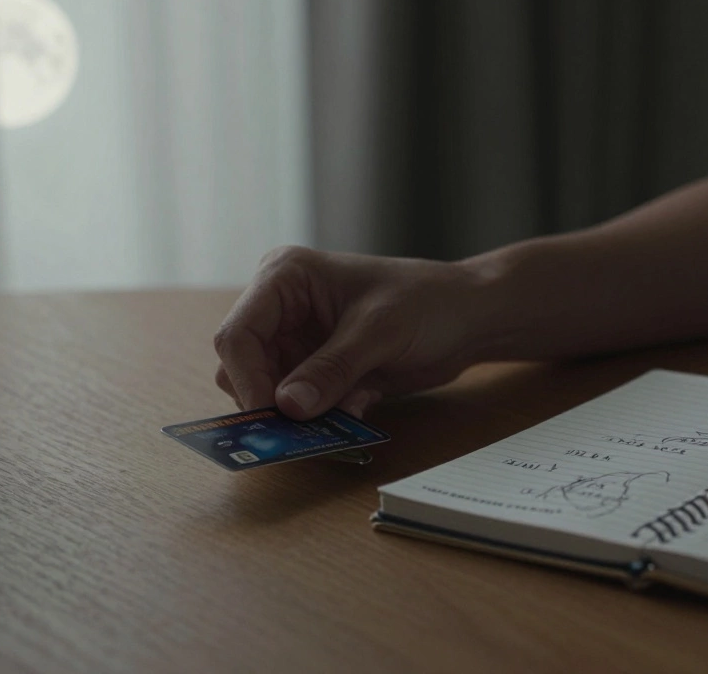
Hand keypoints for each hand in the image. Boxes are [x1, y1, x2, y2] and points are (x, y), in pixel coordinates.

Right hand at [214, 246, 488, 419]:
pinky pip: (300, 405)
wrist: (469, 318)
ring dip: (300, 412)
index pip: (238, 333)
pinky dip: (324, 414)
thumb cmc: (428, 302)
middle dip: (270, 400)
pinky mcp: (318, 370)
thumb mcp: (379, 332)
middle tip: (301, 429)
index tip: (270, 416)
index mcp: (285, 278)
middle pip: (243, 367)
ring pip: (269, 392)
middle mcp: (281, 308)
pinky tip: (364, 400)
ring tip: (346, 408)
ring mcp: (298, 341)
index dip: (247, 378)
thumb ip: (331, 369)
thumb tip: (287, 407)